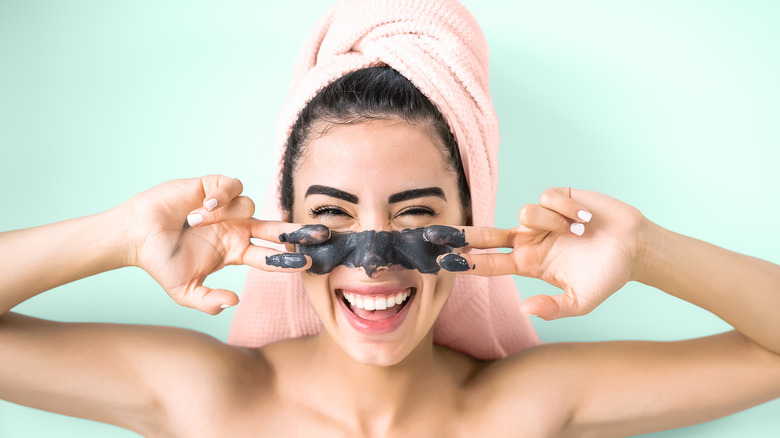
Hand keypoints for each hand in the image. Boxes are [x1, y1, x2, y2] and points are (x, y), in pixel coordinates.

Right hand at [118, 175, 326, 313]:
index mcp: (236, 252)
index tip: (307, 264)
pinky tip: (202, 207)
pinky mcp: (214, 188)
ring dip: (225, 216)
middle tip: (321, 234)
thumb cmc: (160, 263)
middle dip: (299, 231)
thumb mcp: (185, 291)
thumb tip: (235, 302)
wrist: (136, 236)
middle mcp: (237, 229)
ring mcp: (227, 209)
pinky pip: (233, 188)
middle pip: (277, 229)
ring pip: (250, 207)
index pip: (270, 257)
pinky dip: (222, 197)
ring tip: (195, 221)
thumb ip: (209, 302)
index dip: (288, 260)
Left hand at [427, 188, 649, 319]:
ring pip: (525, 213)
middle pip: (486, 233)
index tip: (442, 261)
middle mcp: (529, 239)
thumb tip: (523, 309)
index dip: (466, 261)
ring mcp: (541, 218)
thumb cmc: (607, 276)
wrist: (636, 247)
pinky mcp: (557, 197)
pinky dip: (568, 210)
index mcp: (529, 263)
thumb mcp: (580, 301)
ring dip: (552, 224)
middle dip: (461, 233)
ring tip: (579, 233)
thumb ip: (552, 308)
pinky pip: (547, 198)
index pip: (490, 262)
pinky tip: (585, 218)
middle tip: (433, 233)